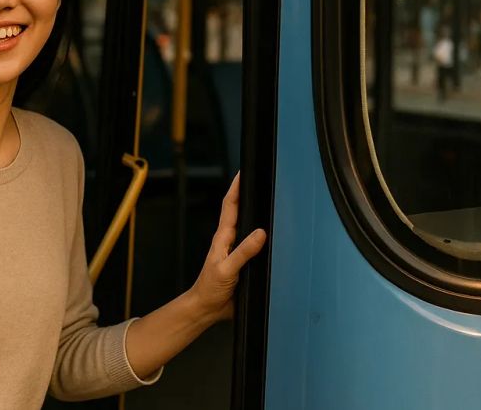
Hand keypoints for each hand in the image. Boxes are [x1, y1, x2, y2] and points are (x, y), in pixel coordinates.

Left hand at [188, 172, 266, 321]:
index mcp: (223, 238)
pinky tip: (273, 235)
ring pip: (249, 228)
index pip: (231, 206)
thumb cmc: (210, 289)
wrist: (207, 308)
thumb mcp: (227, 269)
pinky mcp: (244, 263)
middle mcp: (230, 241)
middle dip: (247, 194)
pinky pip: (256, 246)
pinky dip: (264, 237)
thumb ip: (243, 252)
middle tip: (259, 179)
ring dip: (256, 214)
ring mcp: (237, 251)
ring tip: (267, 200)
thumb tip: (261, 233)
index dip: (236, 188)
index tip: (242, 172)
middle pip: (240, 212)